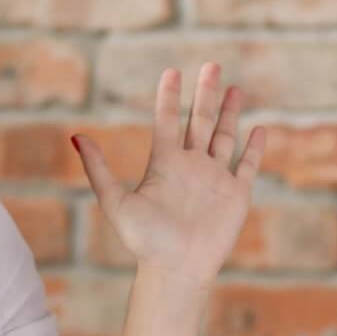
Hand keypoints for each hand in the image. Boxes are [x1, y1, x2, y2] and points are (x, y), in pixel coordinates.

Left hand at [73, 64, 264, 290]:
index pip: (167, 121)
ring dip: (230, 113)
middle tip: (211, 65)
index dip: (169, 97)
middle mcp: (191, 167)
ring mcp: (215, 179)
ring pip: (224, 137)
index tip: (172, 71)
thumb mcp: (115, 201)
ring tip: (235, 88)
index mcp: (164, 164)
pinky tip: (259, 129)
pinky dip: (255, 148)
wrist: (176, 270)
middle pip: (200, 121)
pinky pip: (247, 166)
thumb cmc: (144, 241)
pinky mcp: (235, 195)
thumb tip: (77, 136)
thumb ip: (98, 169)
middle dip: (206, 94)